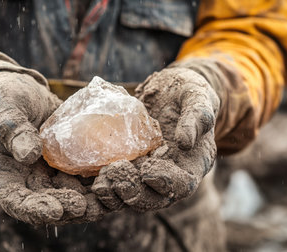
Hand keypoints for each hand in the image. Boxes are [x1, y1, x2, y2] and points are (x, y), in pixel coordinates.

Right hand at [0, 72, 106, 224]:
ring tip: (107, 194)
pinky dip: (101, 184)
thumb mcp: (4, 104)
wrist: (27, 90)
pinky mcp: (69, 168)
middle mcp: (26, 182)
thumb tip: (29, 155)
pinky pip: (85, 181)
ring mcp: (50, 177)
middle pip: (48, 206)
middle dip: (69, 209)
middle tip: (87, 206)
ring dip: (90, 202)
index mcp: (2, 174)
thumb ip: (11, 127)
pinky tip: (117, 177)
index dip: (35, 210)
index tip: (56, 210)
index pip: (16, 202)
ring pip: (71, 199)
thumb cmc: (9, 95)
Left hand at [92, 67, 219, 211]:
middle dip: (133, 192)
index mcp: (191, 165)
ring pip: (132, 195)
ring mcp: (146, 173)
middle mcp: (168, 175)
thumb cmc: (188, 92)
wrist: (167, 90)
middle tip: (114, 174)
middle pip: (152, 197)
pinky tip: (88, 182)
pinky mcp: (128, 166)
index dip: (165, 183)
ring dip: (115, 194)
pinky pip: (116, 182)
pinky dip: (104, 186)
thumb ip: (197, 117)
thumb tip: (185, 142)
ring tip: (100, 184)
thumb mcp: (197, 97)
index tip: (148, 171)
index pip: (181, 185)